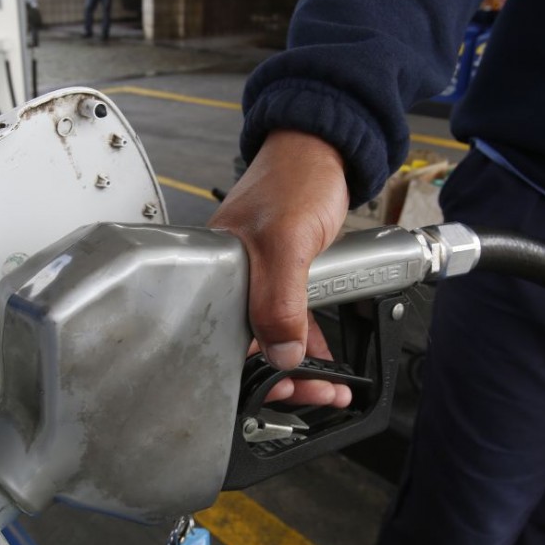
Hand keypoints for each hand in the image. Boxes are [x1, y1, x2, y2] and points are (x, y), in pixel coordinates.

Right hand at [209, 130, 352, 407]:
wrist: (324, 150)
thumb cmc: (294, 179)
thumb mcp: (285, 242)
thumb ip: (280, 300)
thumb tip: (282, 354)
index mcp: (213, 272)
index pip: (219, 340)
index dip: (250, 374)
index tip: (282, 392)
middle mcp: (231, 280)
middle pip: (248, 348)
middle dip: (283, 380)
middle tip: (318, 393)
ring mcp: (257, 280)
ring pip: (272, 340)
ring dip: (301, 368)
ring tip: (331, 387)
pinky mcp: (282, 278)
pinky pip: (289, 323)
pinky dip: (309, 346)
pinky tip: (327, 361)